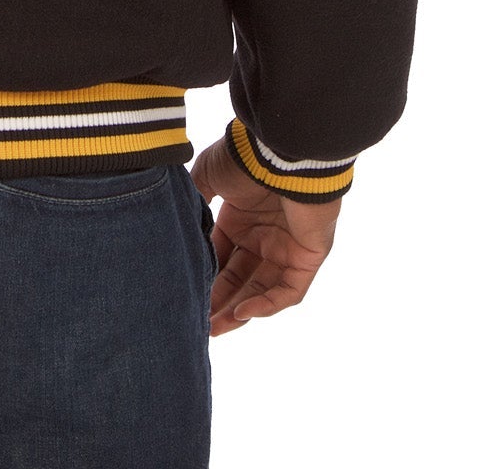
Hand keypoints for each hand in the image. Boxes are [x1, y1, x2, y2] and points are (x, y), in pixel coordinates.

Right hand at [191, 136, 342, 336]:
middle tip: (198, 324)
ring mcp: (287, 248)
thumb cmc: (244, 159)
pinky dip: (267, 304)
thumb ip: (193, 199)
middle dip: (218, 303)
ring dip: (239, 311)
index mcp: (240, 218)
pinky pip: (290, 291)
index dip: (204, 278)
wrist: (283, 151)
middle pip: (239, 279)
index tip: (185, 296)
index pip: (220, 258)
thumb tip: (172, 219)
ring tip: (215, 328)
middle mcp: (264, 236)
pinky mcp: (308, 256)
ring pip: (262, 290)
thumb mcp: (207, 176)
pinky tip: (242, 312)